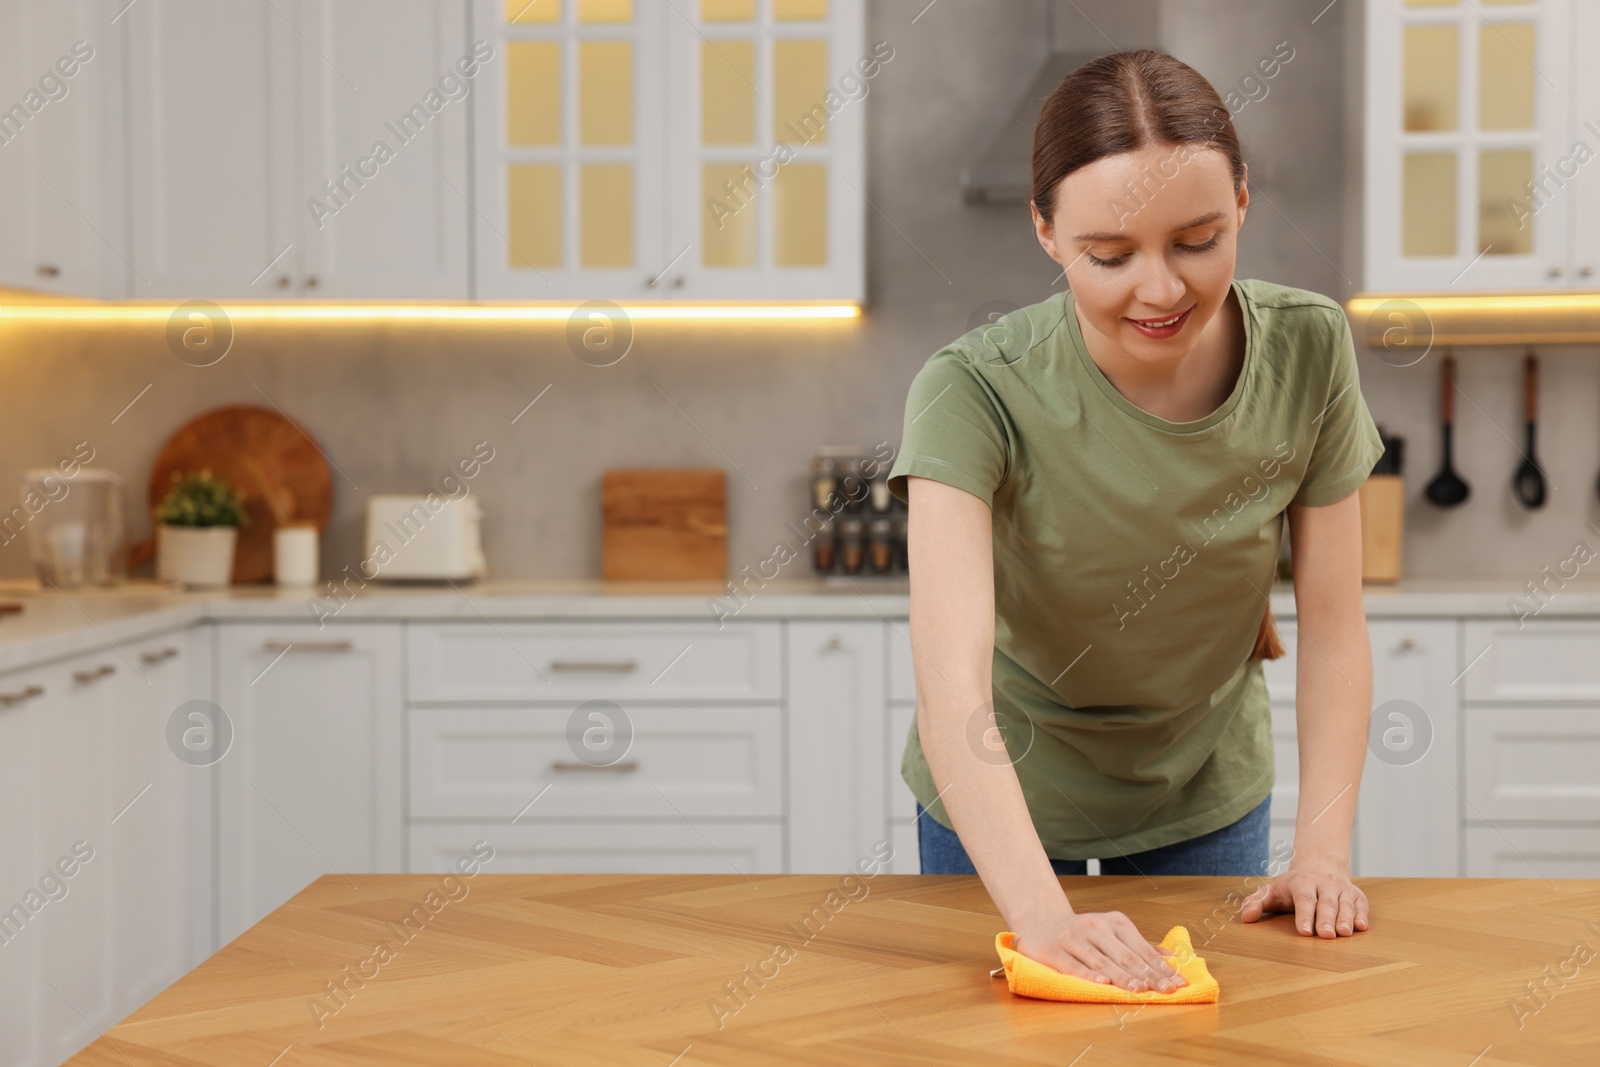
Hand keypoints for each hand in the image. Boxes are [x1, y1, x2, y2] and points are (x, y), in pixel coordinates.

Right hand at [1012, 907, 1186, 992]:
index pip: (1140, 947)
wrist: (1040, 923)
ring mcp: (1073, 938)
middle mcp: (1094, 927)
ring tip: (1141, 990)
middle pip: (1124, 955)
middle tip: (1165, 990)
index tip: (1177, 983)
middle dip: (1147, 975)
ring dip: (1123, 977)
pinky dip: (1088, 976)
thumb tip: (1170, 958)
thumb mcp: (1112, 932)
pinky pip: (1073, 966)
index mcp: (1113, 921)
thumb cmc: (1083, 933)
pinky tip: (1103, 985)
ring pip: (1102, 962)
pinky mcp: (1053, 951)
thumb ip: (1139, 946)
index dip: (1160, 966)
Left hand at [1240, 865, 1368, 937]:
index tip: (1304, 931)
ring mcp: (1342, 889)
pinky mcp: (1357, 896)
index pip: (1304, 899)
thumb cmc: (1293, 886)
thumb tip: (1245, 917)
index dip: (1304, 915)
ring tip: (1343, 934)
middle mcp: (1325, 883)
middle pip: (1327, 902)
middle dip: (1326, 919)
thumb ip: (1257, 902)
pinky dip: (1362, 915)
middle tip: (1326, 936)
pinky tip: (1361, 927)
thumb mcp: (1272, 890)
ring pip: (1345, 904)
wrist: (1319, 866)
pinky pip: (1361, 905)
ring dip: (1346, 918)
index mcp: (1303, 882)